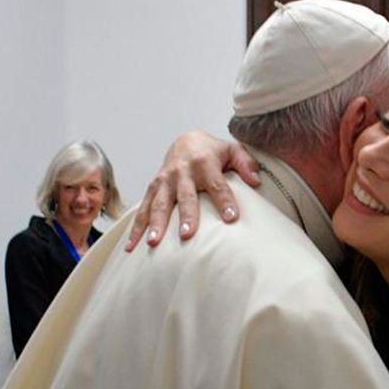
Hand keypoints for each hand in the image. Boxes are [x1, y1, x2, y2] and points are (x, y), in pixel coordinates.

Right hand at [125, 131, 261, 250]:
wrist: (186, 142)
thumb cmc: (212, 151)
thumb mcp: (232, 150)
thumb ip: (245, 164)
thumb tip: (256, 180)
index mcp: (204, 162)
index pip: (217, 184)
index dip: (225, 201)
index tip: (231, 218)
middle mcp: (182, 172)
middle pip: (185, 196)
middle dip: (186, 215)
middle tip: (187, 235)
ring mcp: (165, 181)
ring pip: (159, 203)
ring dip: (156, 223)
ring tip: (153, 242)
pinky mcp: (153, 189)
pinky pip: (143, 209)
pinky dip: (136, 227)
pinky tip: (132, 246)